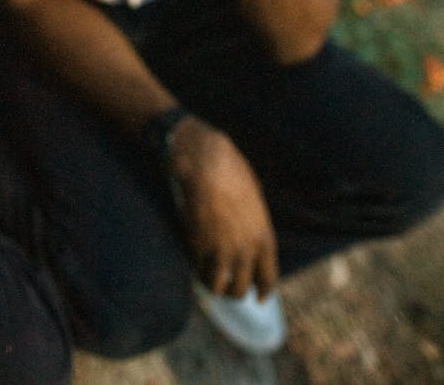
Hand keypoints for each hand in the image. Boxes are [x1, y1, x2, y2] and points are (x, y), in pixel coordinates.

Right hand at [167, 115, 277, 299]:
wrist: (207, 163)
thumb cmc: (231, 171)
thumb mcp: (254, 199)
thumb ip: (255, 224)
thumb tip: (252, 237)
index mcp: (264, 237)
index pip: (268, 279)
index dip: (264, 292)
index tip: (259, 299)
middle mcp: (245, 250)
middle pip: (241, 289)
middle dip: (234, 291)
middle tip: (227, 286)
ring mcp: (221, 250)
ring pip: (218, 288)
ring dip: (213, 286)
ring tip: (208, 279)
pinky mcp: (198, 246)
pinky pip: (198, 271)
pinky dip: (196, 271)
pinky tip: (194, 263)